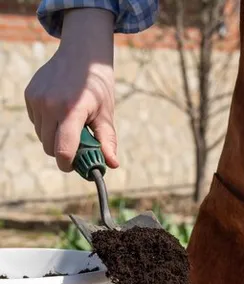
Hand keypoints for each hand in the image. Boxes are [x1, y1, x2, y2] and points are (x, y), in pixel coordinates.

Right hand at [25, 9, 117, 171]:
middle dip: (63, 153)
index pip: (63, 150)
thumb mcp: (106, 114)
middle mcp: (50, 104)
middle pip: (50, 148)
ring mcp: (37, 98)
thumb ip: (107, 141)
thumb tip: (112, 164)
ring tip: (70, 124)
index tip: (74, 167)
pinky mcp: (29, 95)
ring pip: (42, 136)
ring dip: (54, 138)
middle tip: (77, 146)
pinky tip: (59, 112)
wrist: (82, 54)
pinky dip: (47, 125)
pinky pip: (35, 122)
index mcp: (72, 110)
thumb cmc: (98, 87)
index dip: (68, 165)